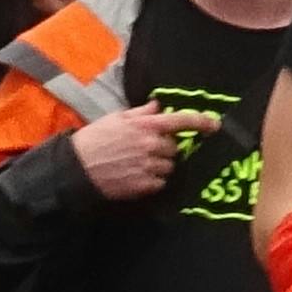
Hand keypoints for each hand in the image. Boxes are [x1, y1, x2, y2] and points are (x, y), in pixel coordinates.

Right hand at [70, 101, 211, 204]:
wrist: (76, 168)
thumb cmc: (94, 139)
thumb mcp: (116, 118)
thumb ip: (141, 113)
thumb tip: (158, 106)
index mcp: (146, 126)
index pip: (181, 121)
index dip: (201, 122)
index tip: (215, 125)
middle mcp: (152, 145)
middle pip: (175, 148)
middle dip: (164, 148)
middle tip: (145, 150)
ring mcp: (149, 166)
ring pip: (169, 166)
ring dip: (159, 166)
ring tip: (137, 164)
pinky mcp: (144, 185)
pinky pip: (160, 182)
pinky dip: (152, 180)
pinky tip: (135, 175)